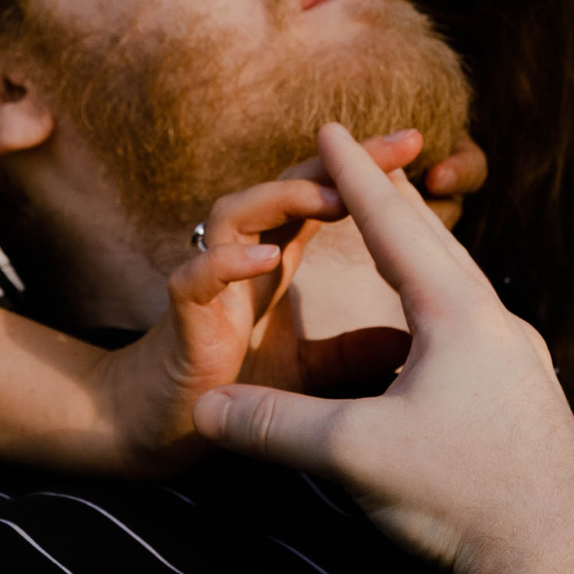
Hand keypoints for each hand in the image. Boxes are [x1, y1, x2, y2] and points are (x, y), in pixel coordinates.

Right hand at [90, 129, 426, 465]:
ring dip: (285, 197)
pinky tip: (265, 261)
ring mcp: (210, 286)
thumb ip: (352, 354)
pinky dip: (226, 265)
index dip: (367, 169)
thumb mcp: (312, 374)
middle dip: (344, 161)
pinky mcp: (183, 322)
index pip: (327, 198)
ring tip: (335, 197)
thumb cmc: (231, 386)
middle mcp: (244, 260)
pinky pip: (195, 278)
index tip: (415, 142)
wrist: (158, 431)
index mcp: (278, 261)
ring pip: (236, 213)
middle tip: (404, 141)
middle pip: (291, 187)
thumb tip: (407, 339)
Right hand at [191, 125, 573, 573]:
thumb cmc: (461, 497)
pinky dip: (438, 308)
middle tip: (365, 163)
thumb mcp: (355, 455)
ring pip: (462, 290)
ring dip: (422, 257)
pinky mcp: (529, 402)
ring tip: (398, 243)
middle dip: (393, 204)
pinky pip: (475, 331)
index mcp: (456, 315)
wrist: (558, 563)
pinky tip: (432, 340)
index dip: (353, 177)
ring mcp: (521, 363)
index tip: (331, 127)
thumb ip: (275, 427)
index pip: (392, 228)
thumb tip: (202, 409)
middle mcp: (497, 325)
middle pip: (436, 247)